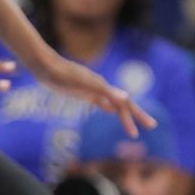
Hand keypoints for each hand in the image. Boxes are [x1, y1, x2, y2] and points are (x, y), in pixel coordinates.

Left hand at [35, 55, 154, 136]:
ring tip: (131, 127)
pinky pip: (99, 101)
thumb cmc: (63, 74)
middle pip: (123, 105)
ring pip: (113, 104)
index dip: (137, 115)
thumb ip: (105, 90)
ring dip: (123, 114)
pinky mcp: (82, 92)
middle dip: (135, 117)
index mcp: (104, 87)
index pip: (126, 104)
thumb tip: (126, 97)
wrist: (44, 66)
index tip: (149, 127)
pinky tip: (110, 111)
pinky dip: (107, 107)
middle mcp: (101, 88)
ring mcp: (92, 90)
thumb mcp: (84, 83)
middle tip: (149, 128)